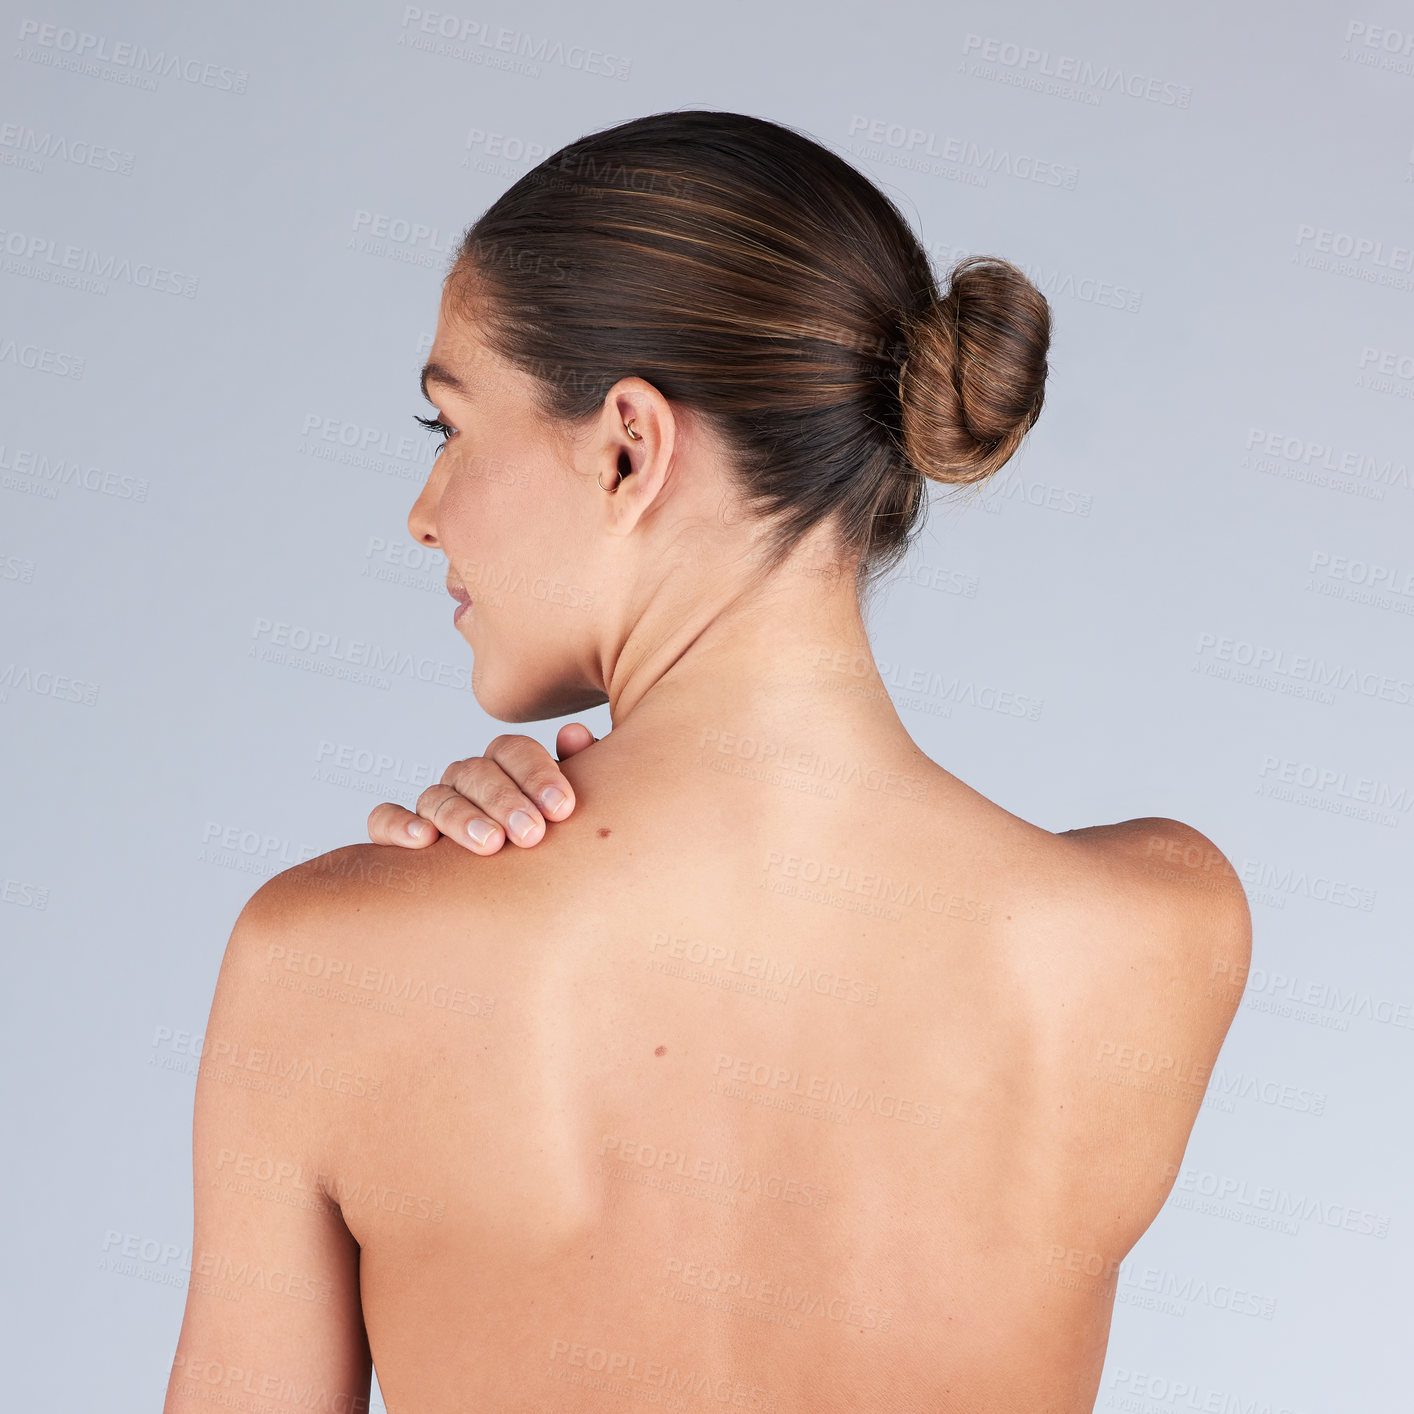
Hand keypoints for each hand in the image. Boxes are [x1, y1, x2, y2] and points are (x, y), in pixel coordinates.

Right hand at [366, 722, 595, 853]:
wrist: (523, 904)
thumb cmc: (552, 847)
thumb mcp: (569, 813)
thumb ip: (581, 771)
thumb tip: (575, 735)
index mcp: (507, 767)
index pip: (513, 751)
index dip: (537, 774)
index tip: (563, 809)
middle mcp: (468, 781)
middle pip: (477, 773)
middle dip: (505, 801)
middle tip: (531, 834)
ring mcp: (432, 805)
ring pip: (438, 797)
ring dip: (463, 818)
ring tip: (490, 844)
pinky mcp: (396, 834)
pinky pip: (384, 820)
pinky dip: (398, 825)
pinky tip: (424, 841)